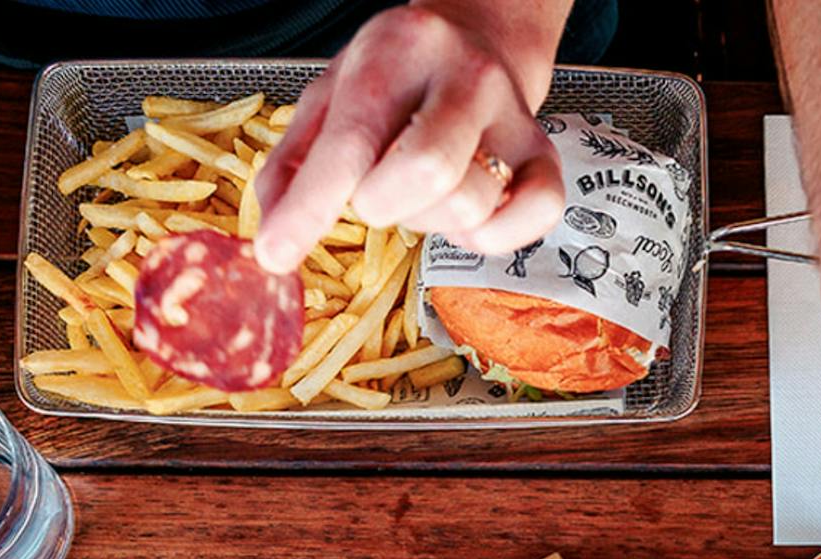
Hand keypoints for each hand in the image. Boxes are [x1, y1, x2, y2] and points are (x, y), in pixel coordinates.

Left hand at [251, 0, 567, 274]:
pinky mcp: (547, 158)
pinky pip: (531, 221)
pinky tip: (467, 213)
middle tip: (378, 195)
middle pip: (429, 171)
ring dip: (432, 220)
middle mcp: (467, 77)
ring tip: (424, 193)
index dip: (311, 206)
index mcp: (398, 50)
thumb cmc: (400, 79)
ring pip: (470, 205)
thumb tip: (273, 237)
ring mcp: (514, 119)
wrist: (481, 44)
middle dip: (386, 205)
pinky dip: (490, 237)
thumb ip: (295, 163)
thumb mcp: (332, 97)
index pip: (351, 140)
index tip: (277, 253)